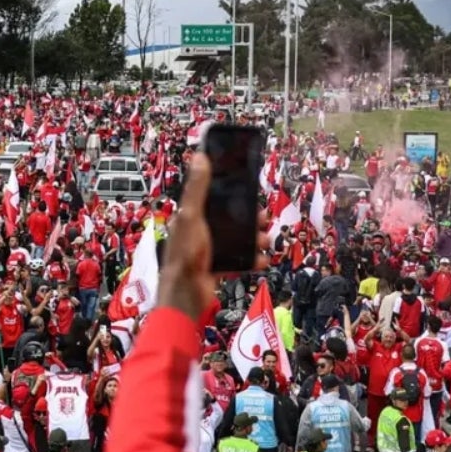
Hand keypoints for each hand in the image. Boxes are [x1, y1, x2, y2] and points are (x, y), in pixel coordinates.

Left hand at [157, 154, 268, 320]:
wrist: (187, 295)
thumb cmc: (186, 253)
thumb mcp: (192, 216)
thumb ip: (197, 188)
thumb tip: (200, 156)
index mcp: (190, 216)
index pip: (212, 197)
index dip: (230, 192)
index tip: (249, 189)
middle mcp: (198, 231)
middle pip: (229, 218)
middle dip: (249, 218)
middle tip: (263, 218)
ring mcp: (207, 249)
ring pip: (236, 239)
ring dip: (254, 239)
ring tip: (265, 240)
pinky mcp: (215, 267)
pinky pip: (238, 260)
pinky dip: (251, 260)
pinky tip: (261, 260)